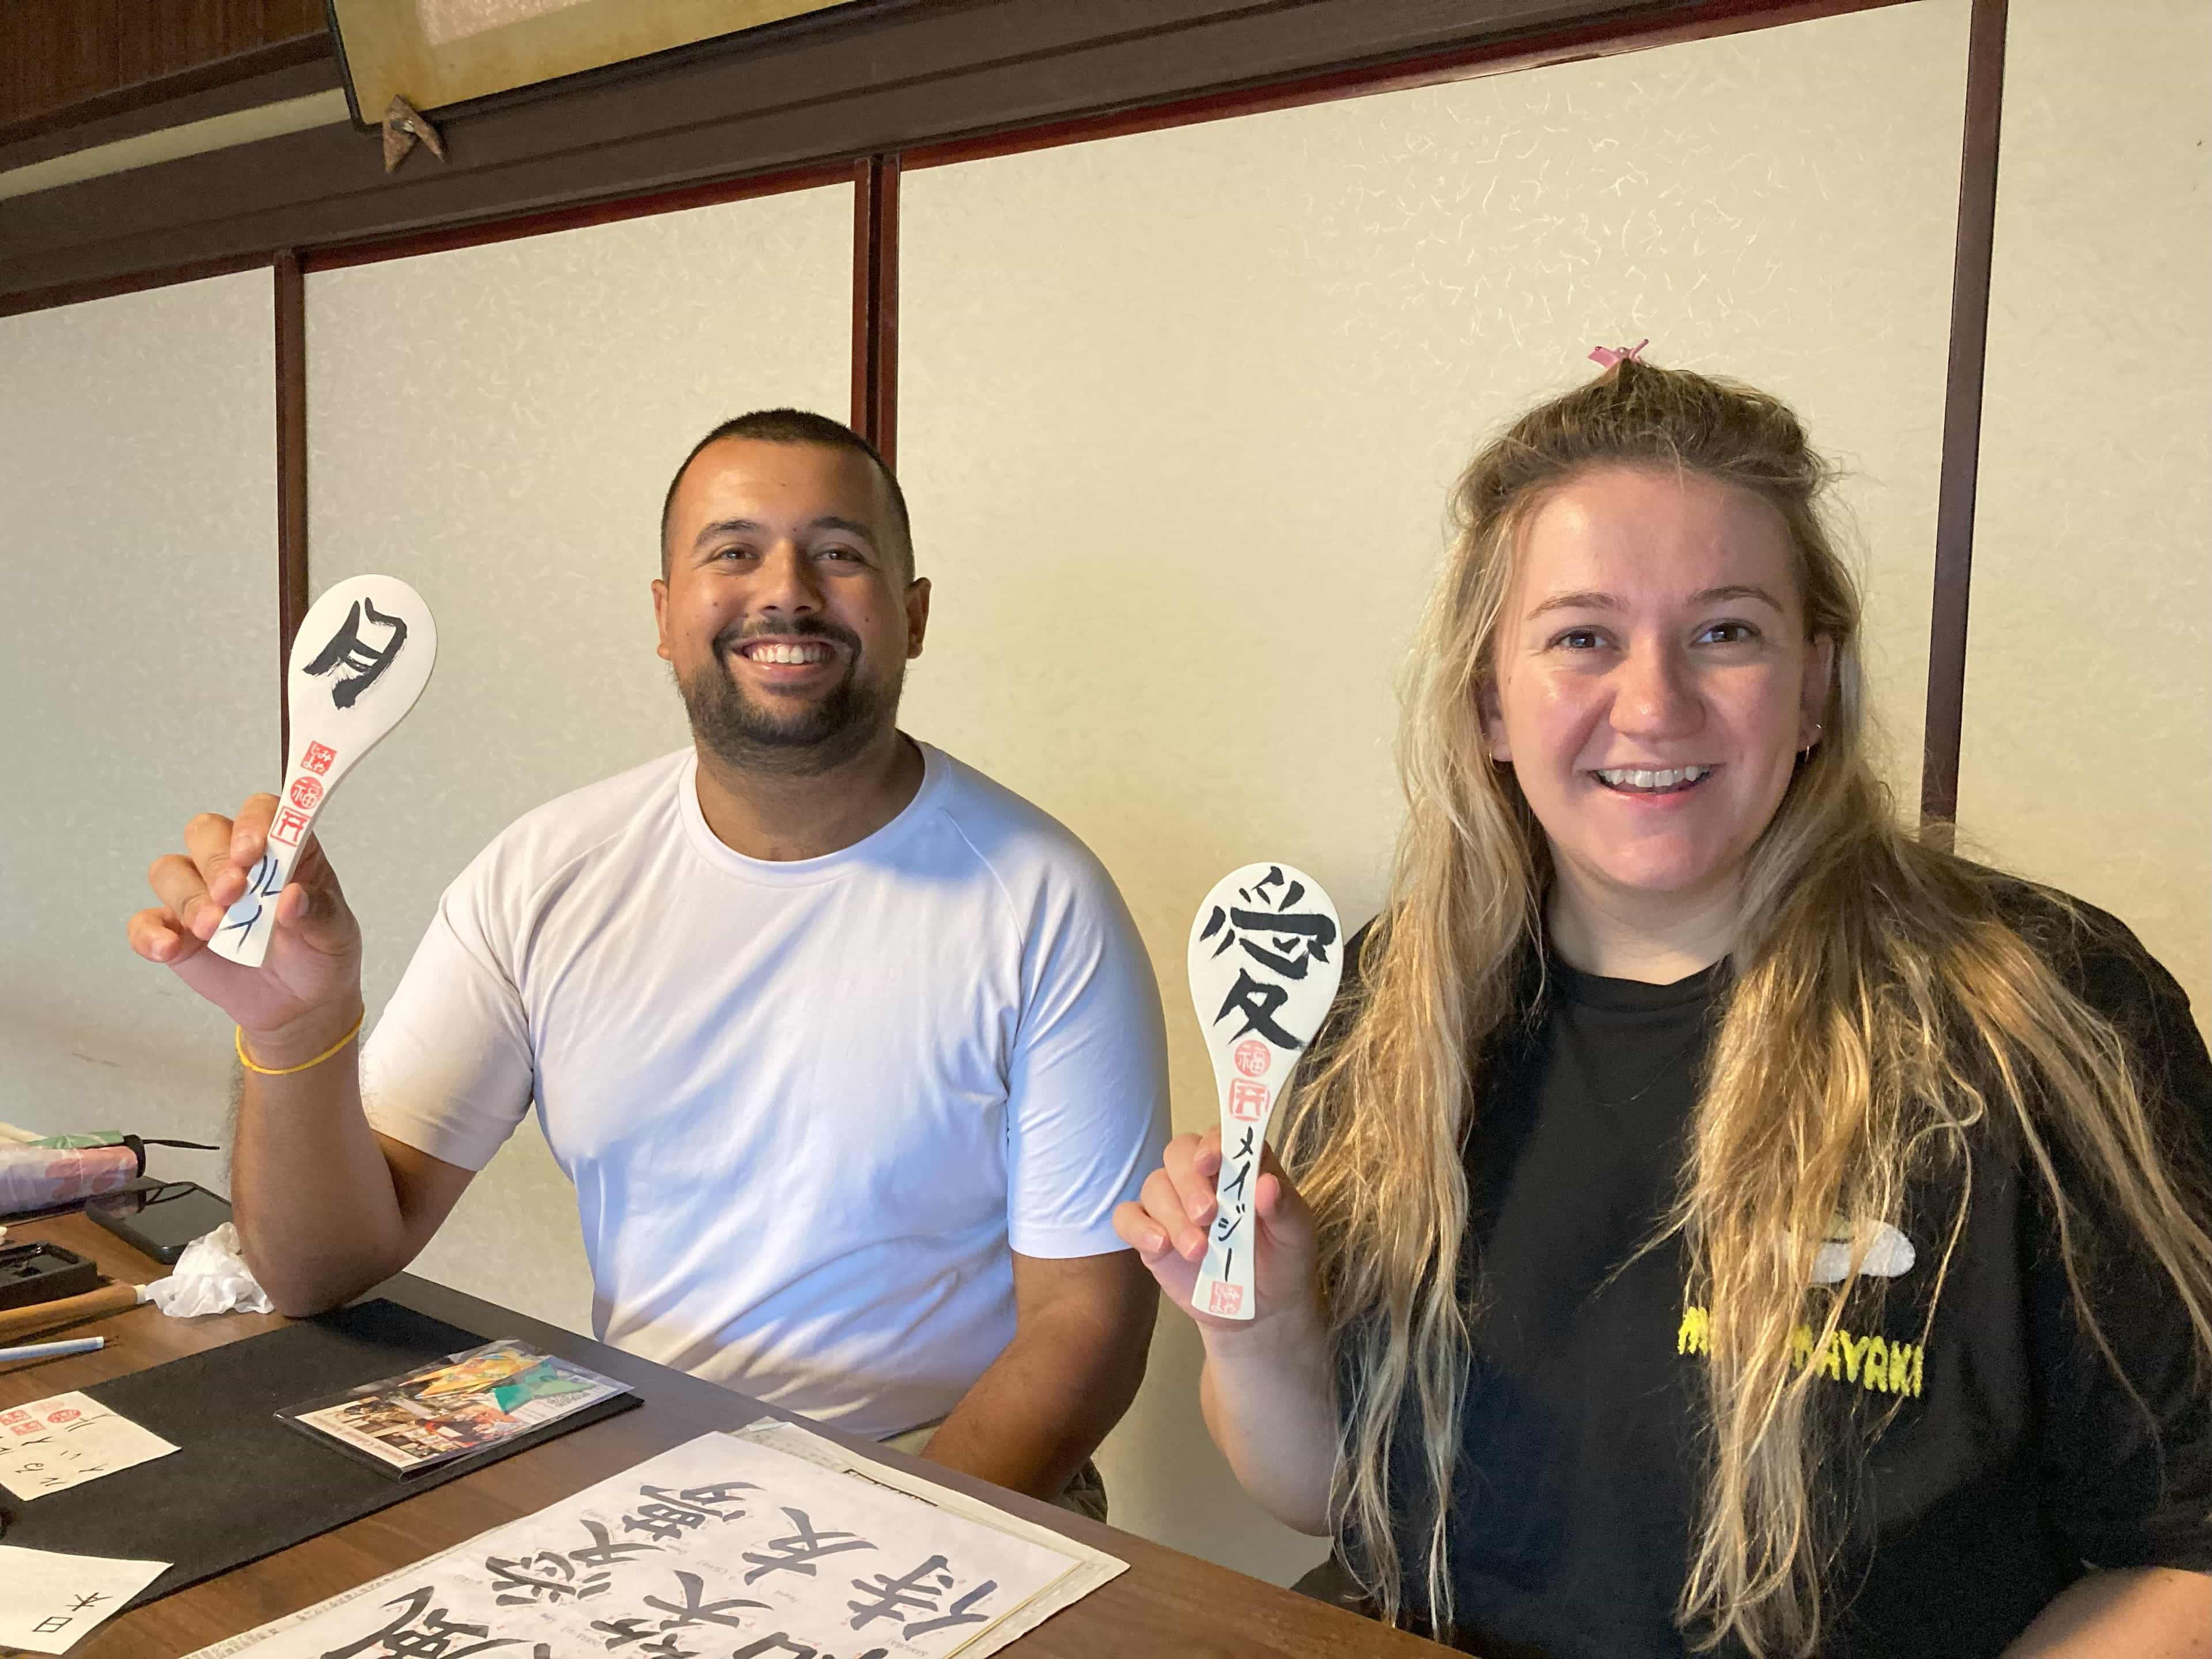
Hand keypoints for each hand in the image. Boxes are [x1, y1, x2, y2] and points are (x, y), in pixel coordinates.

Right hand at [126, 795, 363, 1060]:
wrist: (300, 1005)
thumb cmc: (320, 954)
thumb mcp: (335, 934)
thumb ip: (318, 911)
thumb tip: (291, 897)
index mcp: (282, 851)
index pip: (260, 812)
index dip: (252, 823)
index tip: (252, 851)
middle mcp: (234, 864)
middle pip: (205, 833)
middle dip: (214, 860)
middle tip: (233, 893)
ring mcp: (200, 895)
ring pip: (170, 871)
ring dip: (187, 897)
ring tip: (213, 929)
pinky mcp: (175, 930)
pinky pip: (146, 922)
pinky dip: (150, 934)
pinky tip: (169, 948)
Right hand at [1114, 1127, 1321, 1343]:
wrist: (1263, 1308)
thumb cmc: (1283, 1260)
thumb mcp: (1296, 1236)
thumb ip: (1285, 1209)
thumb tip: (1267, 1184)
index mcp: (1240, 1165)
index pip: (1219, 1136)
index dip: (1212, 1143)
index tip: (1211, 1161)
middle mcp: (1202, 1177)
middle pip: (1178, 1153)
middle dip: (1188, 1181)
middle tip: (1207, 1214)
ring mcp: (1173, 1204)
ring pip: (1154, 1186)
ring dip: (1172, 1215)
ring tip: (1197, 1251)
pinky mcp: (1151, 1233)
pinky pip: (1128, 1217)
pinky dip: (1138, 1228)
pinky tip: (1159, 1246)